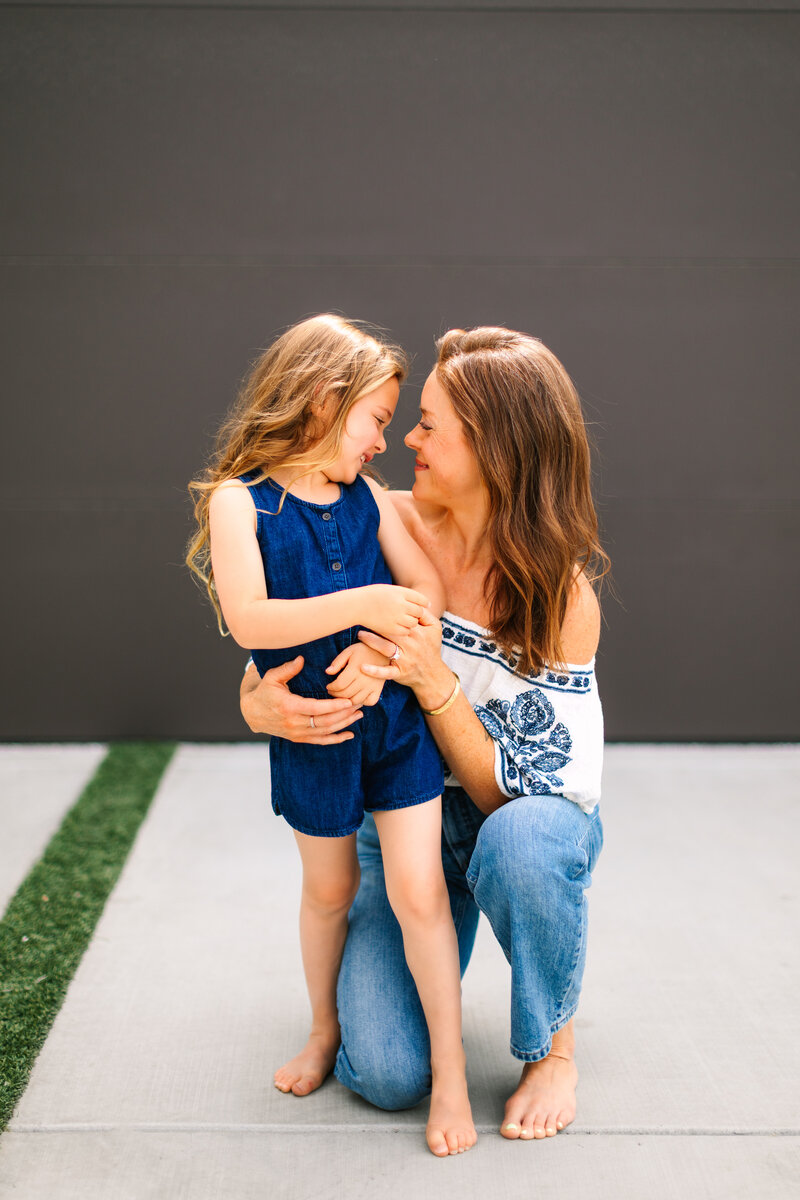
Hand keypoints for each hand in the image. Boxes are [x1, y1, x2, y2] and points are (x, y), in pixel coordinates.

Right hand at [240, 656, 361, 743]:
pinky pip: (321, 741)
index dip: (334, 706)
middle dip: (344, 714)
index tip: (349, 700)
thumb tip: (301, 659)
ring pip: (325, 732)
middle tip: (359, 704)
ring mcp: (297, 733)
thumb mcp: (272, 677)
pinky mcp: (299, 739)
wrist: (253, 713)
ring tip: (359, 714)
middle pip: (325, 722)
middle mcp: (294, 723)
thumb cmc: (265, 692)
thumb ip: (287, 669)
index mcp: (289, 707)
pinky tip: (350, 734)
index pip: (316, 708)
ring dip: (344, 724)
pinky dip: (336, 739)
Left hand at [325, 642, 389, 706]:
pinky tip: (356, 696)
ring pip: (356, 701)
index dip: (331, 688)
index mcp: (355, 669)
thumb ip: (337, 662)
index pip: (339, 685)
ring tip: (342, 695)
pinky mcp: (379, 690)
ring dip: (346, 700)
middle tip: (332, 691)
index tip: (328, 686)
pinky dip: (362, 702)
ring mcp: (373, 686)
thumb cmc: (363, 650)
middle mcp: (365, 680)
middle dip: (335, 694)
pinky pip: (369, 702)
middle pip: (346, 694)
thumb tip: (327, 672)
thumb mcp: (348, 651)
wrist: (383, 651)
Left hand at [357, 607, 443, 691]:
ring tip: (360, 634)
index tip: (376, 607)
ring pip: (386, 648)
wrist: (433, 675)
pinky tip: (362, 667)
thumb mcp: (435, 629)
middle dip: (377, 625)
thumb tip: (415, 602)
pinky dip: (374, 671)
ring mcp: (405, 660)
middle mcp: (411, 645)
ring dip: (371, 641)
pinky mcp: (399, 673)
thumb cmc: (431, 647)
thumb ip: (425, 614)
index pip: (401, 620)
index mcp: (418, 633)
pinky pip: (386, 672)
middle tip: (363, 618)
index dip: (388, 613)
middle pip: (390, 632)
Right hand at [358, 584, 429, 642]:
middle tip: (408, 615)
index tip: (418, 607)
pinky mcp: (391, 628)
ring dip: (411, 622)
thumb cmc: (373, 596)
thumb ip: (407, 595)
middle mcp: (401, 604)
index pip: (421, 599)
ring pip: (413, 622)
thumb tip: (426, 604)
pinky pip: (405, 631)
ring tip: (402, 620)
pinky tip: (397, 626)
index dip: (422, 604)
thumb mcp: (391, 590)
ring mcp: (396, 617)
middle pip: (419, 611)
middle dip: (416, 614)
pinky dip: (404, 630)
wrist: (356, 605)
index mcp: (401, 592)